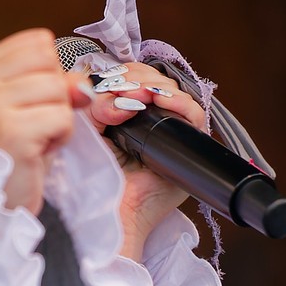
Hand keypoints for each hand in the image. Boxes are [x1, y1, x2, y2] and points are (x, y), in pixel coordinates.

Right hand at [0, 29, 91, 215]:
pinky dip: (60, 137)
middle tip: (33, 123)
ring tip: (35, 137)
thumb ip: (57, 83)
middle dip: (55, 95)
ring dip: (59, 118)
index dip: (47, 72)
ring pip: (60, 90)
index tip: (28, 103)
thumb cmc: (12, 148)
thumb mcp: (31, 105)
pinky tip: (38, 149)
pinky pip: (63, 118)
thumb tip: (83, 83)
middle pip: (51, 62)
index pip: (38, 42)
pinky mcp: (13, 132)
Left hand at [83, 67, 209, 257]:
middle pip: (154, 79)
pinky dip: (179, 103)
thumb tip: (121, 96)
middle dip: (137, 78)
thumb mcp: (91, 132)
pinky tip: (161, 102)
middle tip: (122, 88)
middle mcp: (153, 118)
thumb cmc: (100, 176)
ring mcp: (173, 129)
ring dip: (155, 86)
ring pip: (174, 91)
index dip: (124, 75)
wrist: (114, 210)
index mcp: (127, 114)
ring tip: (139, 95)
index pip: (133, 78)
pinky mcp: (190, 143)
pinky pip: (195, 114)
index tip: (109, 82)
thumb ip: (96, 107)